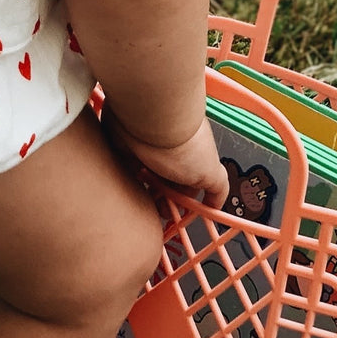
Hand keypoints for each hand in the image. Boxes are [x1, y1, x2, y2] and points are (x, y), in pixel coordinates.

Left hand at [102, 108, 229, 206]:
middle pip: (160, 183)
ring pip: (139, 177)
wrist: (151, 118)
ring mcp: (142, 148)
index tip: (173, 219)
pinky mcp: (120, 144)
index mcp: (189, 158)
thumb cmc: (183, 144)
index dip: (180, 204)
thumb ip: (217, 188)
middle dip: (158, 201)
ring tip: (136, 206)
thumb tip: (216, 205)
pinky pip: (118, 167)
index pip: (184, 186)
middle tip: (152, 214)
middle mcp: (166, 152)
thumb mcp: (211, 172)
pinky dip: (120, 179)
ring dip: (138, 192)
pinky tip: (120, 190)